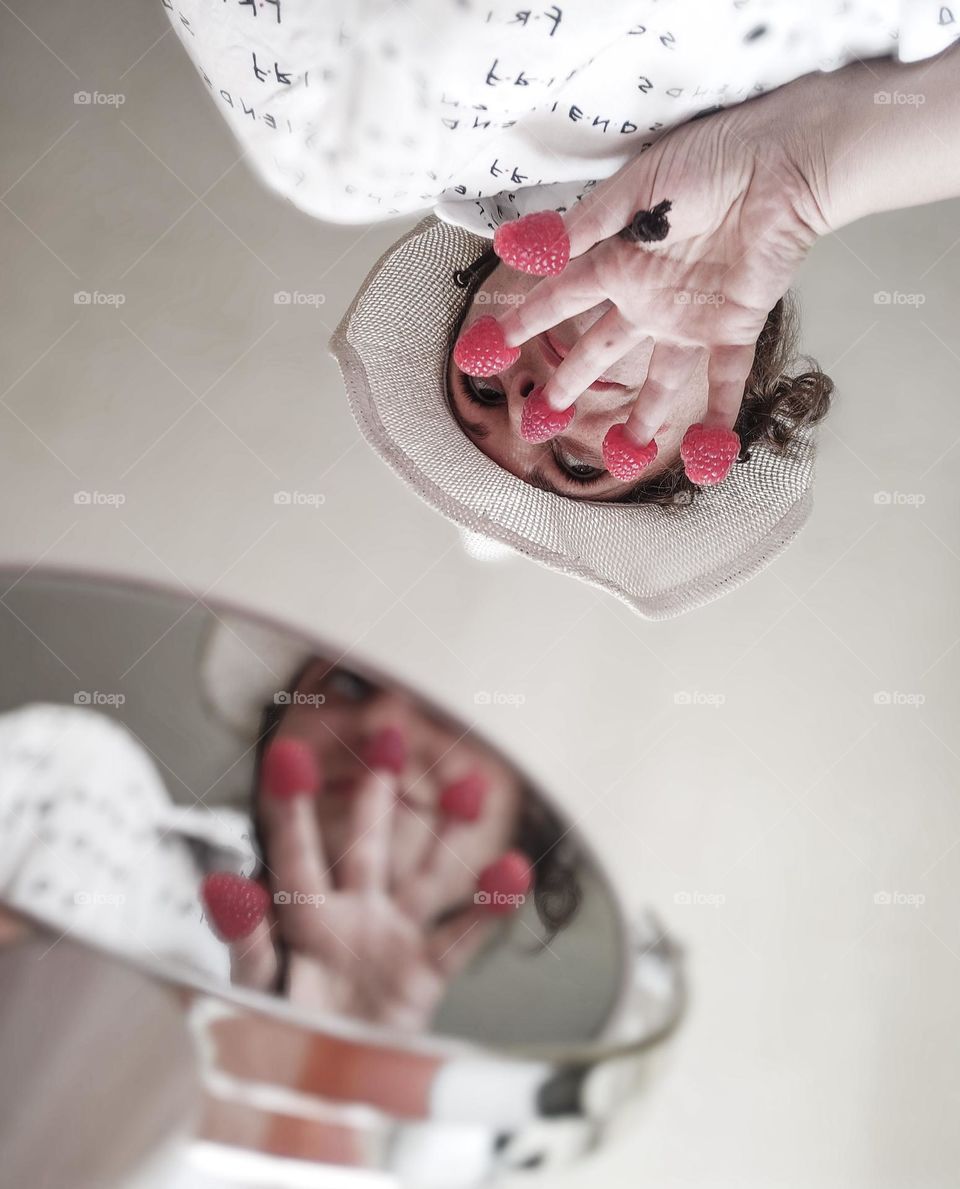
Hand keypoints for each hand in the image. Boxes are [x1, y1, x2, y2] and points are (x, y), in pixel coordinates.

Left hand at [203, 759, 506, 1031]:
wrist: (328, 1093)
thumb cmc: (281, 1041)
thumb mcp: (254, 992)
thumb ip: (246, 939)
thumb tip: (222, 882)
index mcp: (300, 917)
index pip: (294, 854)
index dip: (290, 808)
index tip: (290, 754)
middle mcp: (350, 914)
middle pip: (365, 845)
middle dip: (374, 795)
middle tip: (389, 734)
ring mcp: (391, 937)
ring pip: (422, 875)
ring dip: (448, 834)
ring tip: (470, 785)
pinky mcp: (424, 972)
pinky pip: (460, 935)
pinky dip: (487, 906)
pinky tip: (511, 870)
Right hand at [497, 97, 823, 451]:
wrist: (781, 163)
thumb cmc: (708, 160)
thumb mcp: (634, 188)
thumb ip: (582, 228)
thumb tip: (519, 250)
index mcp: (617, 261)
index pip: (561, 299)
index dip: (526, 320)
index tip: (493, 342)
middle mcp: (648, 296)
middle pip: (601, 350)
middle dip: (571, 382)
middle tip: (545, 416)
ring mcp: (690, 317)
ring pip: (659, 378)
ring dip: (643, 416)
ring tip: (624, 451)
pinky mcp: (734, 326)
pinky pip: (725, 381)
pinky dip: (719, 419)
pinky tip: (709, 458)